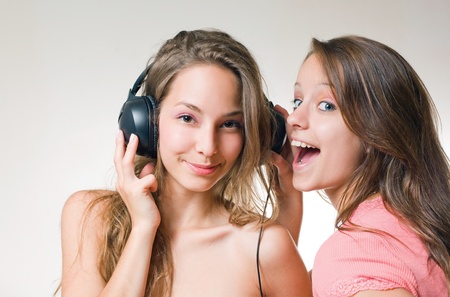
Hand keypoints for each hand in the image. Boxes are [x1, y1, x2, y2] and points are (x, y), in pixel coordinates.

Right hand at [114, 130, 159, 229]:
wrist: (145, 225)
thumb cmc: (146, 208)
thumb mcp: (145, 190)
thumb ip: (144, 177)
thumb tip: (149, 165)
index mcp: (123, 183)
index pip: (119, 163)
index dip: (120, 149)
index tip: (121, 137)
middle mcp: (122, 183)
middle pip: (119, 159)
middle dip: (121, 144)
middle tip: (123, 132)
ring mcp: (128, 186)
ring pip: (127, 163)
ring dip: (131, 149)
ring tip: (135, 138)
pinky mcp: (137, 190)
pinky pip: (149, 177)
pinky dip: (155, 182)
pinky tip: (154, 191)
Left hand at [272, 105, 302, 242]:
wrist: (286, 239)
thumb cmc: (277, 218)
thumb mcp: (273, 192)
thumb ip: (272, 176)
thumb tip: (263, 159)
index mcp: (284, 173)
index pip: (282, 146)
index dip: (278, 130)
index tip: (271, 112)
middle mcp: (291, 175)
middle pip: (289, 146)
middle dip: (285, 127)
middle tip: (278, 107)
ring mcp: (294, 184)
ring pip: (291, 157)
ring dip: (286, 139)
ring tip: (280, 120)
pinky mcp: (294, 194)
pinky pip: (285, 175)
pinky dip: (278, 164)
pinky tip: (270, 154)